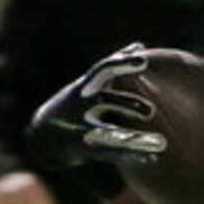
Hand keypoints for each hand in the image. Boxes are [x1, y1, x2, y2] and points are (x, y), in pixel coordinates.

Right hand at [28, 44, 165, 176]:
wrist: (43, 137)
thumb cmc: (75, 104)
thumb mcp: (90, 84)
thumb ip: (115, 67)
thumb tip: (140, 44)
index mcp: (85, 87)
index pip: (103, 70)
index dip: (122, 62)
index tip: (143, 57)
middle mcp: (81, 105)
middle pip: (105, 101)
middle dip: (127, 104)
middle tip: (151, 112)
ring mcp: (80, 128)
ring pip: (110, 134)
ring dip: (135, 139)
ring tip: (161, 143)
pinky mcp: (84, 149)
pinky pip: (111, 154)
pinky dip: (132, 156)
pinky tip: (151, 158)